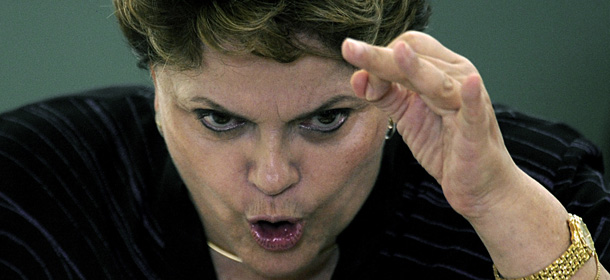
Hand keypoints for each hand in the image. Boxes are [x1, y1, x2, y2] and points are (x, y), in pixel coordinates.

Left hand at [342, 31, 609, 278]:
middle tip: (350, 49)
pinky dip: (470, 96)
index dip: (379, 56)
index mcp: (441, 70)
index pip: (408, 45)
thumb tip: (356, 76)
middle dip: (380, 57)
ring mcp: (468, 102)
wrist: (477, 185)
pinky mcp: (475, 129)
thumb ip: (384, 94)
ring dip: (413, 68)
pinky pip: (473, 110)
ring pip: (436, 80)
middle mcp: (456, 77)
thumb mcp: (407, 115)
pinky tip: (469, 84)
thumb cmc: (444, 145)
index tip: (359, 73)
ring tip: (396, 53)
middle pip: (416, 56)